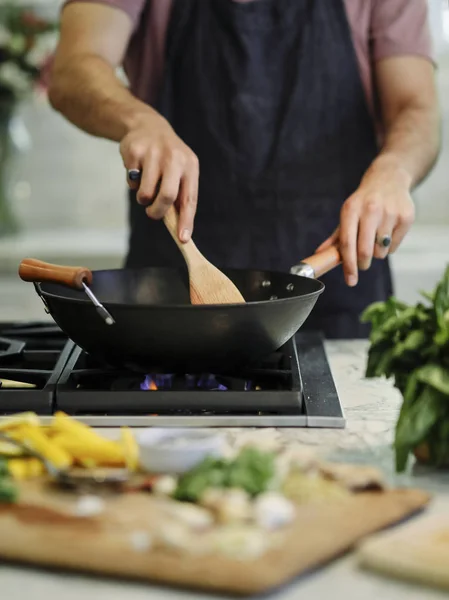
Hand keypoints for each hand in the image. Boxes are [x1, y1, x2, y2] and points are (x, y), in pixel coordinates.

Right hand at [120, 114, 198, 242]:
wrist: (147, 125)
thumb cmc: (167, 158)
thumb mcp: (181, 170)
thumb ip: (180, 195)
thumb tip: (179, 230)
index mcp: (190, 165)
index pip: (189, 198)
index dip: (186, 220)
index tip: (183, 238)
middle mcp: (174, 158)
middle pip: (167, 196)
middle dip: (158, 212)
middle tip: (152, 213)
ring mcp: (154, 153)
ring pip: (146, 192)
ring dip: (143, 198)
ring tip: (145, 188)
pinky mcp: (134, 151)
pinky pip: (131, 182)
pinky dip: (132, 183)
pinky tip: (137, 170)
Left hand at [316, 159, 414, 285]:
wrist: (389, 178)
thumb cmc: (363, 202)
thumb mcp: (347, 214)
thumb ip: (336, 236)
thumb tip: (320, 254)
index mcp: (351, 210)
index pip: (347, 243)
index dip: (348, 265)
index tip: (350, 280)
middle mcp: (370, 209)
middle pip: (365, 250)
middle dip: (362, 264)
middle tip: (362, 265)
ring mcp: (390, 212)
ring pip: (381, 251)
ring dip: (376, 253)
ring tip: (375, 240)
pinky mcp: (406, 216)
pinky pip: (394, 246)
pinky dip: (388, 246)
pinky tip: (387, 232)